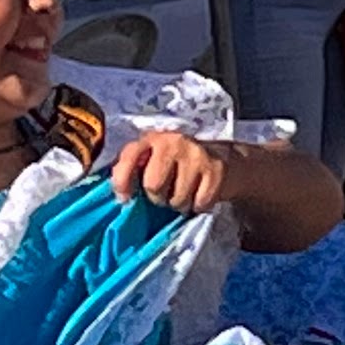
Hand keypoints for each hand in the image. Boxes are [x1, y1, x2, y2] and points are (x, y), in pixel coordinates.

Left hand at [104, 129, 227, 214]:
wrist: (223, 157)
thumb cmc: (179, 164)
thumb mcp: (154, 160)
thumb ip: (135, 170)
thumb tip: (122, 196)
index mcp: (152, 139)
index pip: (129, 157)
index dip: (122, 182)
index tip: (126, 198)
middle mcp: (173, 141)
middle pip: (153, 185)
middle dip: (158, 197)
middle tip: (166, 193)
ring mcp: (196, 153)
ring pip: (177, 199)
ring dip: (180, 204)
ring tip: (185, 194)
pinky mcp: (216, 168)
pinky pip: (200, 203)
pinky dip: (199, 206)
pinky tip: (200, 194)